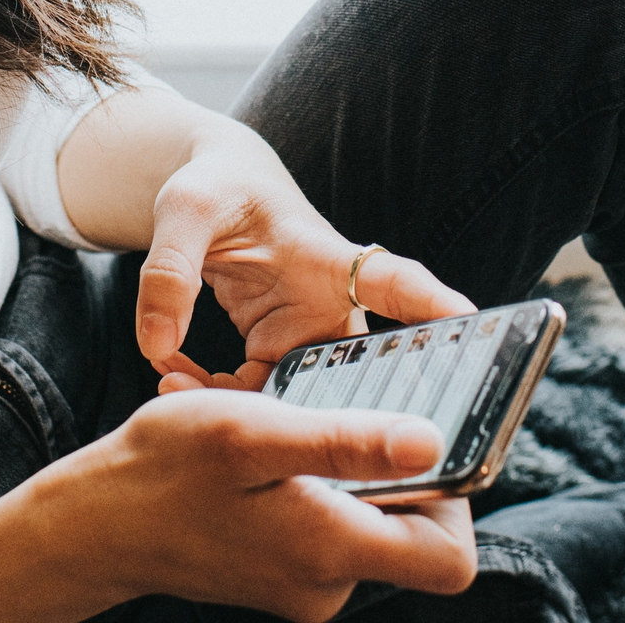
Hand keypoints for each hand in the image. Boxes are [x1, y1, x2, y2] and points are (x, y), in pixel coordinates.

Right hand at [34, 389, 476, 620]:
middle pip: (415, 536)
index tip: (424, 440)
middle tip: (346, 412)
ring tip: (290, 427)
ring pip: (367, 522)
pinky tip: (267, 452)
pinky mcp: (282, 573)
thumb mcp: (255, 432)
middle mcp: (328, 583)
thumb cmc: (165, 469)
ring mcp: (304, 584)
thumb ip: (345, 442)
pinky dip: (312, 485)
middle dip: (392, 468)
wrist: (93, 523)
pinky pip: (327, 526)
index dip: (459, 501)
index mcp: (333, 551)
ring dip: (344, 469)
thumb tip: (431, 443)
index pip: (451, 558)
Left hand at [137, 133, 475, 391]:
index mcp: (326, 257)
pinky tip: (170, 377)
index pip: (390, 280)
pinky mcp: (280, 355)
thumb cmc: (213, 189)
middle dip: (328, 411)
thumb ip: (170, 270)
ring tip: (170, 384)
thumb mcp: (184, 211)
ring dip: (243, 408)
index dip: (429, 304)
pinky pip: (258, 397)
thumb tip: (156, 346)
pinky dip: (216, 398)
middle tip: (275, 435)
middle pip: (358, 369)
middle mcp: (332, 304)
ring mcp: (308, 336)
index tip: (467, 322)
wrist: (214, 198)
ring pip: (299, 398)